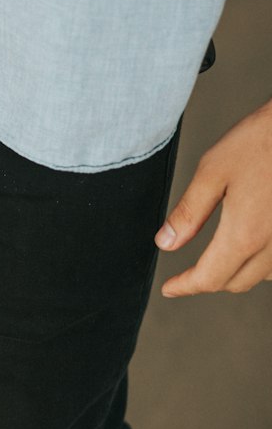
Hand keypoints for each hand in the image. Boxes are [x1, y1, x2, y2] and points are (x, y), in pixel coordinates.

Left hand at [156, 97, 271, 295]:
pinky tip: (253, 246)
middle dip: (208, 281)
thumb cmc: (261, 140)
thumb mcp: (213, 171)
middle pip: (236, 282)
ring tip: (217, 261)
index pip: (209, 278)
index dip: (185, 286)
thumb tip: (166, 242)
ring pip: (262, 276)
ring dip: (238, 274)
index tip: (170, 288)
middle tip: (188, 274)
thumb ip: (189, 212)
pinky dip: (263, 263)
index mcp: (244, 234)